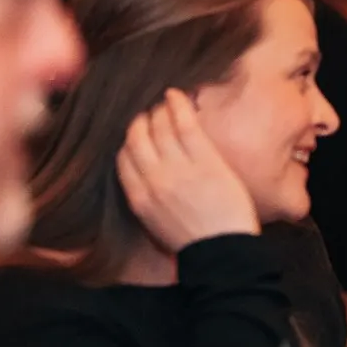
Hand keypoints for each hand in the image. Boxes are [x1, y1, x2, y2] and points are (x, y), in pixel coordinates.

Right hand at [117, 88, 259, 253]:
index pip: (122, 158)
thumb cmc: (194, 241)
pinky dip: (179, 105)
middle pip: (136, 137)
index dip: (128, 140)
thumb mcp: (157, 225)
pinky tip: (178, 94)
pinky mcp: (203, 160)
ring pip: (159, 126)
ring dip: (160, 110)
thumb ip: (147, 198)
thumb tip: (146, 175)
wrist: (223, 252)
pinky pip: (185, 124)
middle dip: (141, 120)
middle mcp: (152, 180)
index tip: (137, 131)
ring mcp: (177, 168)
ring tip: (165, 102)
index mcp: (138, 198)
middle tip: (150, 112)